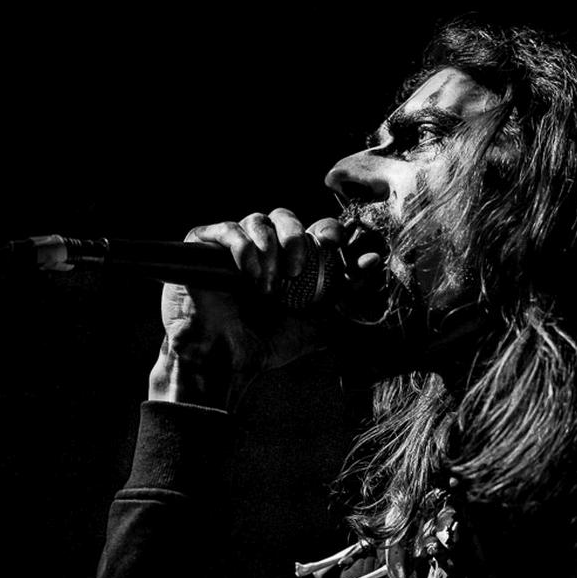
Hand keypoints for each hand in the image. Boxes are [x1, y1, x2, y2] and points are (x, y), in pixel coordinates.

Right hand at [148, 208, 348, 409]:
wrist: (224, 360)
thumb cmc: (267, 343)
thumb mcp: (319, 321)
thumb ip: (346, 295)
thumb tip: (372, 261)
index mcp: (289, 261)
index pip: (313, 230)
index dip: (330, 232)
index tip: (337, 247)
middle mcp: (263, 249)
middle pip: (285, 216)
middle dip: (297, 237)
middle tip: (298, 269)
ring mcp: (233, 246)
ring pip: (258, 219)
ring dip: (270, 250)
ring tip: (267, 286)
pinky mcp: (203, 246)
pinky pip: (228, 229)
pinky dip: (244, 248)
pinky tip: (249, 275)